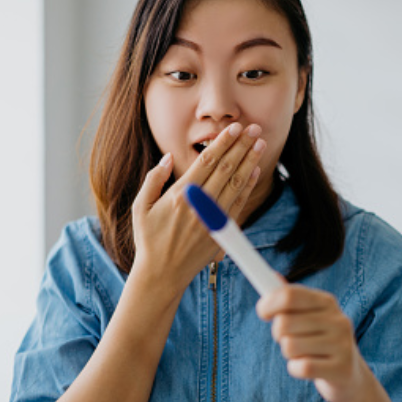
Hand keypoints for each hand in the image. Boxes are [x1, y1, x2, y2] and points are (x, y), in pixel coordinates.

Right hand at [131, 123, 264, 293]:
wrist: (162, 274)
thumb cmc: (148, 239)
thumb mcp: (141, 207)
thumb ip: (154, 179)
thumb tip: (167, 157)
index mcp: (181, 196)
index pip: (207, 162)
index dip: (223, 142)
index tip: (234, 128)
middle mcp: (200, 205)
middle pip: (227, 169)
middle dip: (242, 146)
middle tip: (254, 128)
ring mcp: (214, 219)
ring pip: (236, 184)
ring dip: (250, 162)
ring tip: (260, 144)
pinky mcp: (222, 232)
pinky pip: (239, 204)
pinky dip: (248, 187)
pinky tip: (255, 172)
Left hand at [256, 285, 366, 401]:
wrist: (349, 375)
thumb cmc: (319, 340)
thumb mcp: (309, 316)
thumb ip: (290, 299)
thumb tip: (272, 276)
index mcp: (327, 302)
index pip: (290, 295)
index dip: (269, 303)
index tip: (263, 313)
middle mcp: (338, 319)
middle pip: (284, 322)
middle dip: (278, 334)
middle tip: (286, 338)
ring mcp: (342, 344)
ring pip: (289, 346)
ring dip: (288, 353)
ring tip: (302, 353)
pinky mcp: (341, 368)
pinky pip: (301, 367)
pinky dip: (295, 369)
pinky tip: (307, 367)